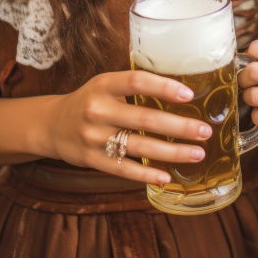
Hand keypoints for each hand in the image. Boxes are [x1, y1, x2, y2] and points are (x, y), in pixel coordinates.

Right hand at [42, 69, 211, 183]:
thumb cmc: (91, 101)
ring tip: (197, 153)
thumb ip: (135, 87)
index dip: (163, 87)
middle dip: (179, 126)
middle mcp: (97, 110)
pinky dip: (146, 175)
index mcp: (103, 85)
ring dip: (172, 151)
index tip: (189, 95)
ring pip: (139, 147)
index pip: (136, 81)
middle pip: (144, 118)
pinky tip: (167, 176)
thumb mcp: (106, 85)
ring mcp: (94, 137)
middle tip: (204, 131)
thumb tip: (182, 92)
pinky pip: (124, 169)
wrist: (53, 125)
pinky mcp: (92, 160)